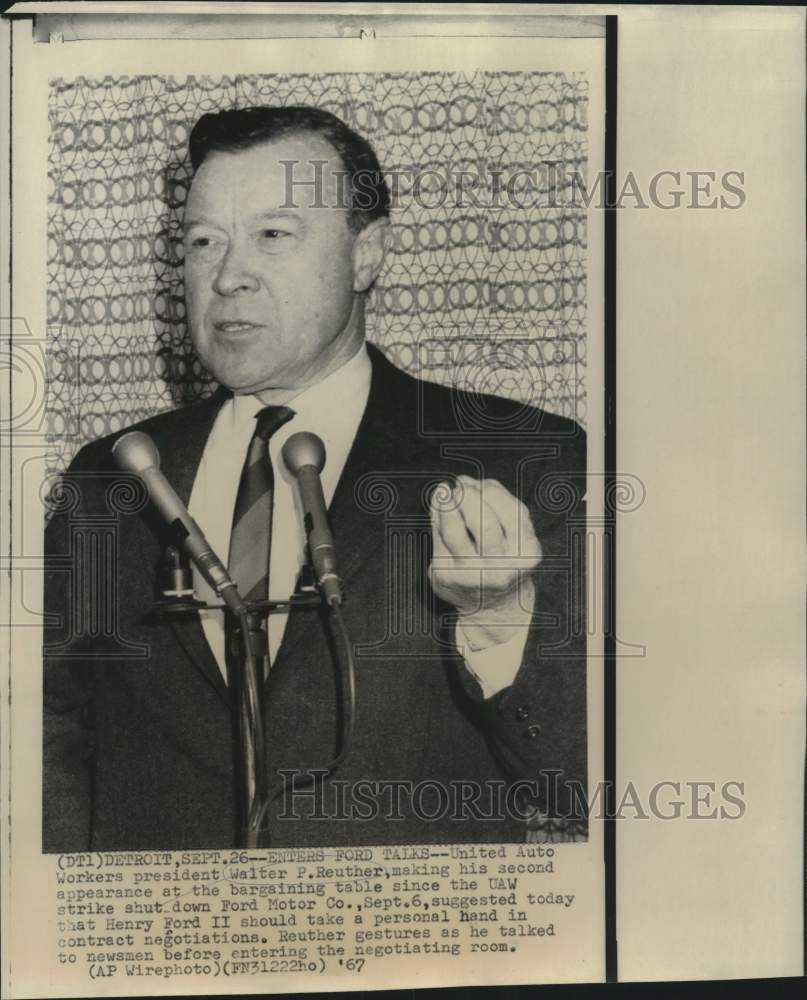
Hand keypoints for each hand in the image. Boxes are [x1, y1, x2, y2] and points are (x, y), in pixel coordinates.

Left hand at [428, 476, 541, 630]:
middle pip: (483, 523)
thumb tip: (466, 481)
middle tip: (460, 486)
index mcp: (526, 553)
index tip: (479, 484)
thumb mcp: (517, 534)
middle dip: (468, 497)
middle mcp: (501, 568)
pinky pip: (438, 540)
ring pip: (455, 532)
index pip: (511, 512)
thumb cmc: (505, 558)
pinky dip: (436, 517)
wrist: (494, 607)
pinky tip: (438, 505)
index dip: (491, 491)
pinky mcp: (447, 577)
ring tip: (444, 492)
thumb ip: (500, 503)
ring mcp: (472, 575)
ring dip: (447, 505)